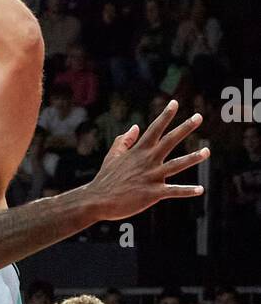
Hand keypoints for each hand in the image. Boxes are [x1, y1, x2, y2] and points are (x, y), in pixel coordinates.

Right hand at [86, 101, 207, 221]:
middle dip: (185, 128)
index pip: (154, 129)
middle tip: (199, 117)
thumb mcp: (112, 155)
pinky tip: (200, 189)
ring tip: (207, 151)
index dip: (165, 115)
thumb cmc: (105, 178)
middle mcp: (147, 160)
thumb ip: (124, 140)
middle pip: (170, 140)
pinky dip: (187, 190)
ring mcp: (151, 176)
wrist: (97, 200)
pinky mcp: (152, 193)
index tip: (175, 103)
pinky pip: (173, 191)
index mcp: (138, 151)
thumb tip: (136, 126)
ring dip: (193, 158)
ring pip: (177, 164)